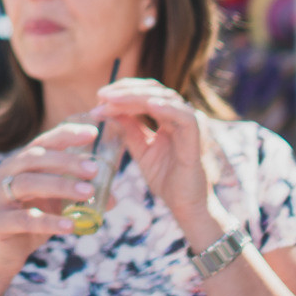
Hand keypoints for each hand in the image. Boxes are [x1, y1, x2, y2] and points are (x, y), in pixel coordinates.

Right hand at [0, 121, 93, 292]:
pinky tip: (70, 225)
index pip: (42, 142)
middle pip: (33, 159)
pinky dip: (49, 221)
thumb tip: (113, 198)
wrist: (1, 256)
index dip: (66, 135)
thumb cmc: (30, 222)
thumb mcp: (55, 204)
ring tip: (87, 193)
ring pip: (26, 184)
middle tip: (94, 169)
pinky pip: (23, 219)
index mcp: (17, 164)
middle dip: (66, 161)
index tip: (92, 133)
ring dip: (60, 186)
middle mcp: (2, 174)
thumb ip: (77, 196)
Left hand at [94, 78, 227, 248]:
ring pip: (166, 98)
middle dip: (126, 90)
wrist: (185, 206)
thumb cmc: (166, 179)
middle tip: (102, 95)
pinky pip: (185, 118)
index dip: (123, 91)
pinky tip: (148, 106)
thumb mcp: (140, 149)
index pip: (147, 93)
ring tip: (113, 100)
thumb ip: (128, 128)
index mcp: (169, 117)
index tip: (99, 96)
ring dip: (137, 97)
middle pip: (154, 90)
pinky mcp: (197, 140)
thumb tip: (107, 108)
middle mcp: (180, 116)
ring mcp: (190, 126)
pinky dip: (166, 108)